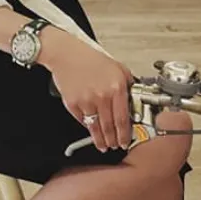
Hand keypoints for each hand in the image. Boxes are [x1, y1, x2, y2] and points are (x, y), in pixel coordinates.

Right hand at [38, 31, 132, 151]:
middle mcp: (103, 96)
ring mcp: (87, 102)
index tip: (126, 140)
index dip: (125, 134)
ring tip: (104, 145)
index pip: (123, 119)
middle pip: (110, 127)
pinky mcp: (73, 105)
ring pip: (96, 128)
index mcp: (116, 87)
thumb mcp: (117, 67)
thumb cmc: (90, 58)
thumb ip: (128, 83)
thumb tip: (134, 100)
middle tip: (116, 145)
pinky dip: (88, 127)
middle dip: (114, 140)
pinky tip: (91, 130)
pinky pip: (83, 121)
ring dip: (101, 140)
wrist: (66, 54)